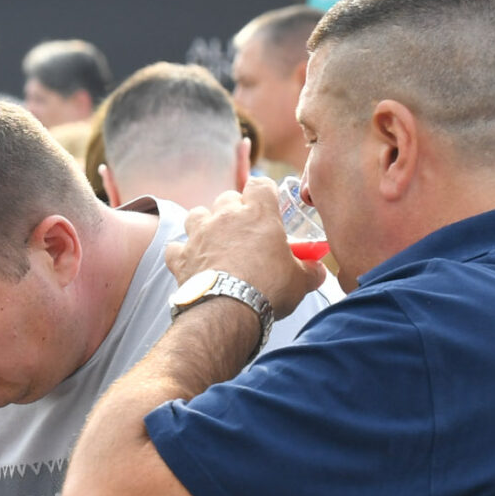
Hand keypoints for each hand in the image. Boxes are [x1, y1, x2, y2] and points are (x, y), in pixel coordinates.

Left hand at [167, 177, 322, 315]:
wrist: (228, 310)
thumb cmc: (268, 289)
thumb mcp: (300, 280)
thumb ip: (310, 271)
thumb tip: (318, 271)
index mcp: (258, 214)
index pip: (260, 184)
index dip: (264, 193)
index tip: (269, 205)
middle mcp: (225, 217)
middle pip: (226, 197)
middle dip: (234, 209)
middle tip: (245, 231)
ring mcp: (199, 235)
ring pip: (196, 214)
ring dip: (204, 224)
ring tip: (215, 241)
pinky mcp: (181, 257)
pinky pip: (175, 247)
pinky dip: (182, 254)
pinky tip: (191, 263)